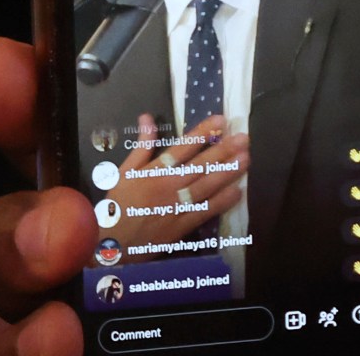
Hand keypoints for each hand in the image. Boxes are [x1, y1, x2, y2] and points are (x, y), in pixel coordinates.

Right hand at [102, 113, 246, 257]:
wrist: (113, 241)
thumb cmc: (118, 204)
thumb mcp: (124, 171)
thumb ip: (141, 145)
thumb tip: (147, 118)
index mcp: (154, 171)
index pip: (182, 147)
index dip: (202, 133)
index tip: (220, 120)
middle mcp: (169, 186)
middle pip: (200, 165)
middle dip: (223, 150)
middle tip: (243, 138)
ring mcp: (178, 206)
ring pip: (207, 186)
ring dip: (228, 172)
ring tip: (246, 159)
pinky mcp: (183, 225)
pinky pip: (206, 211)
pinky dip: (222, 202)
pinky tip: (238, 192)